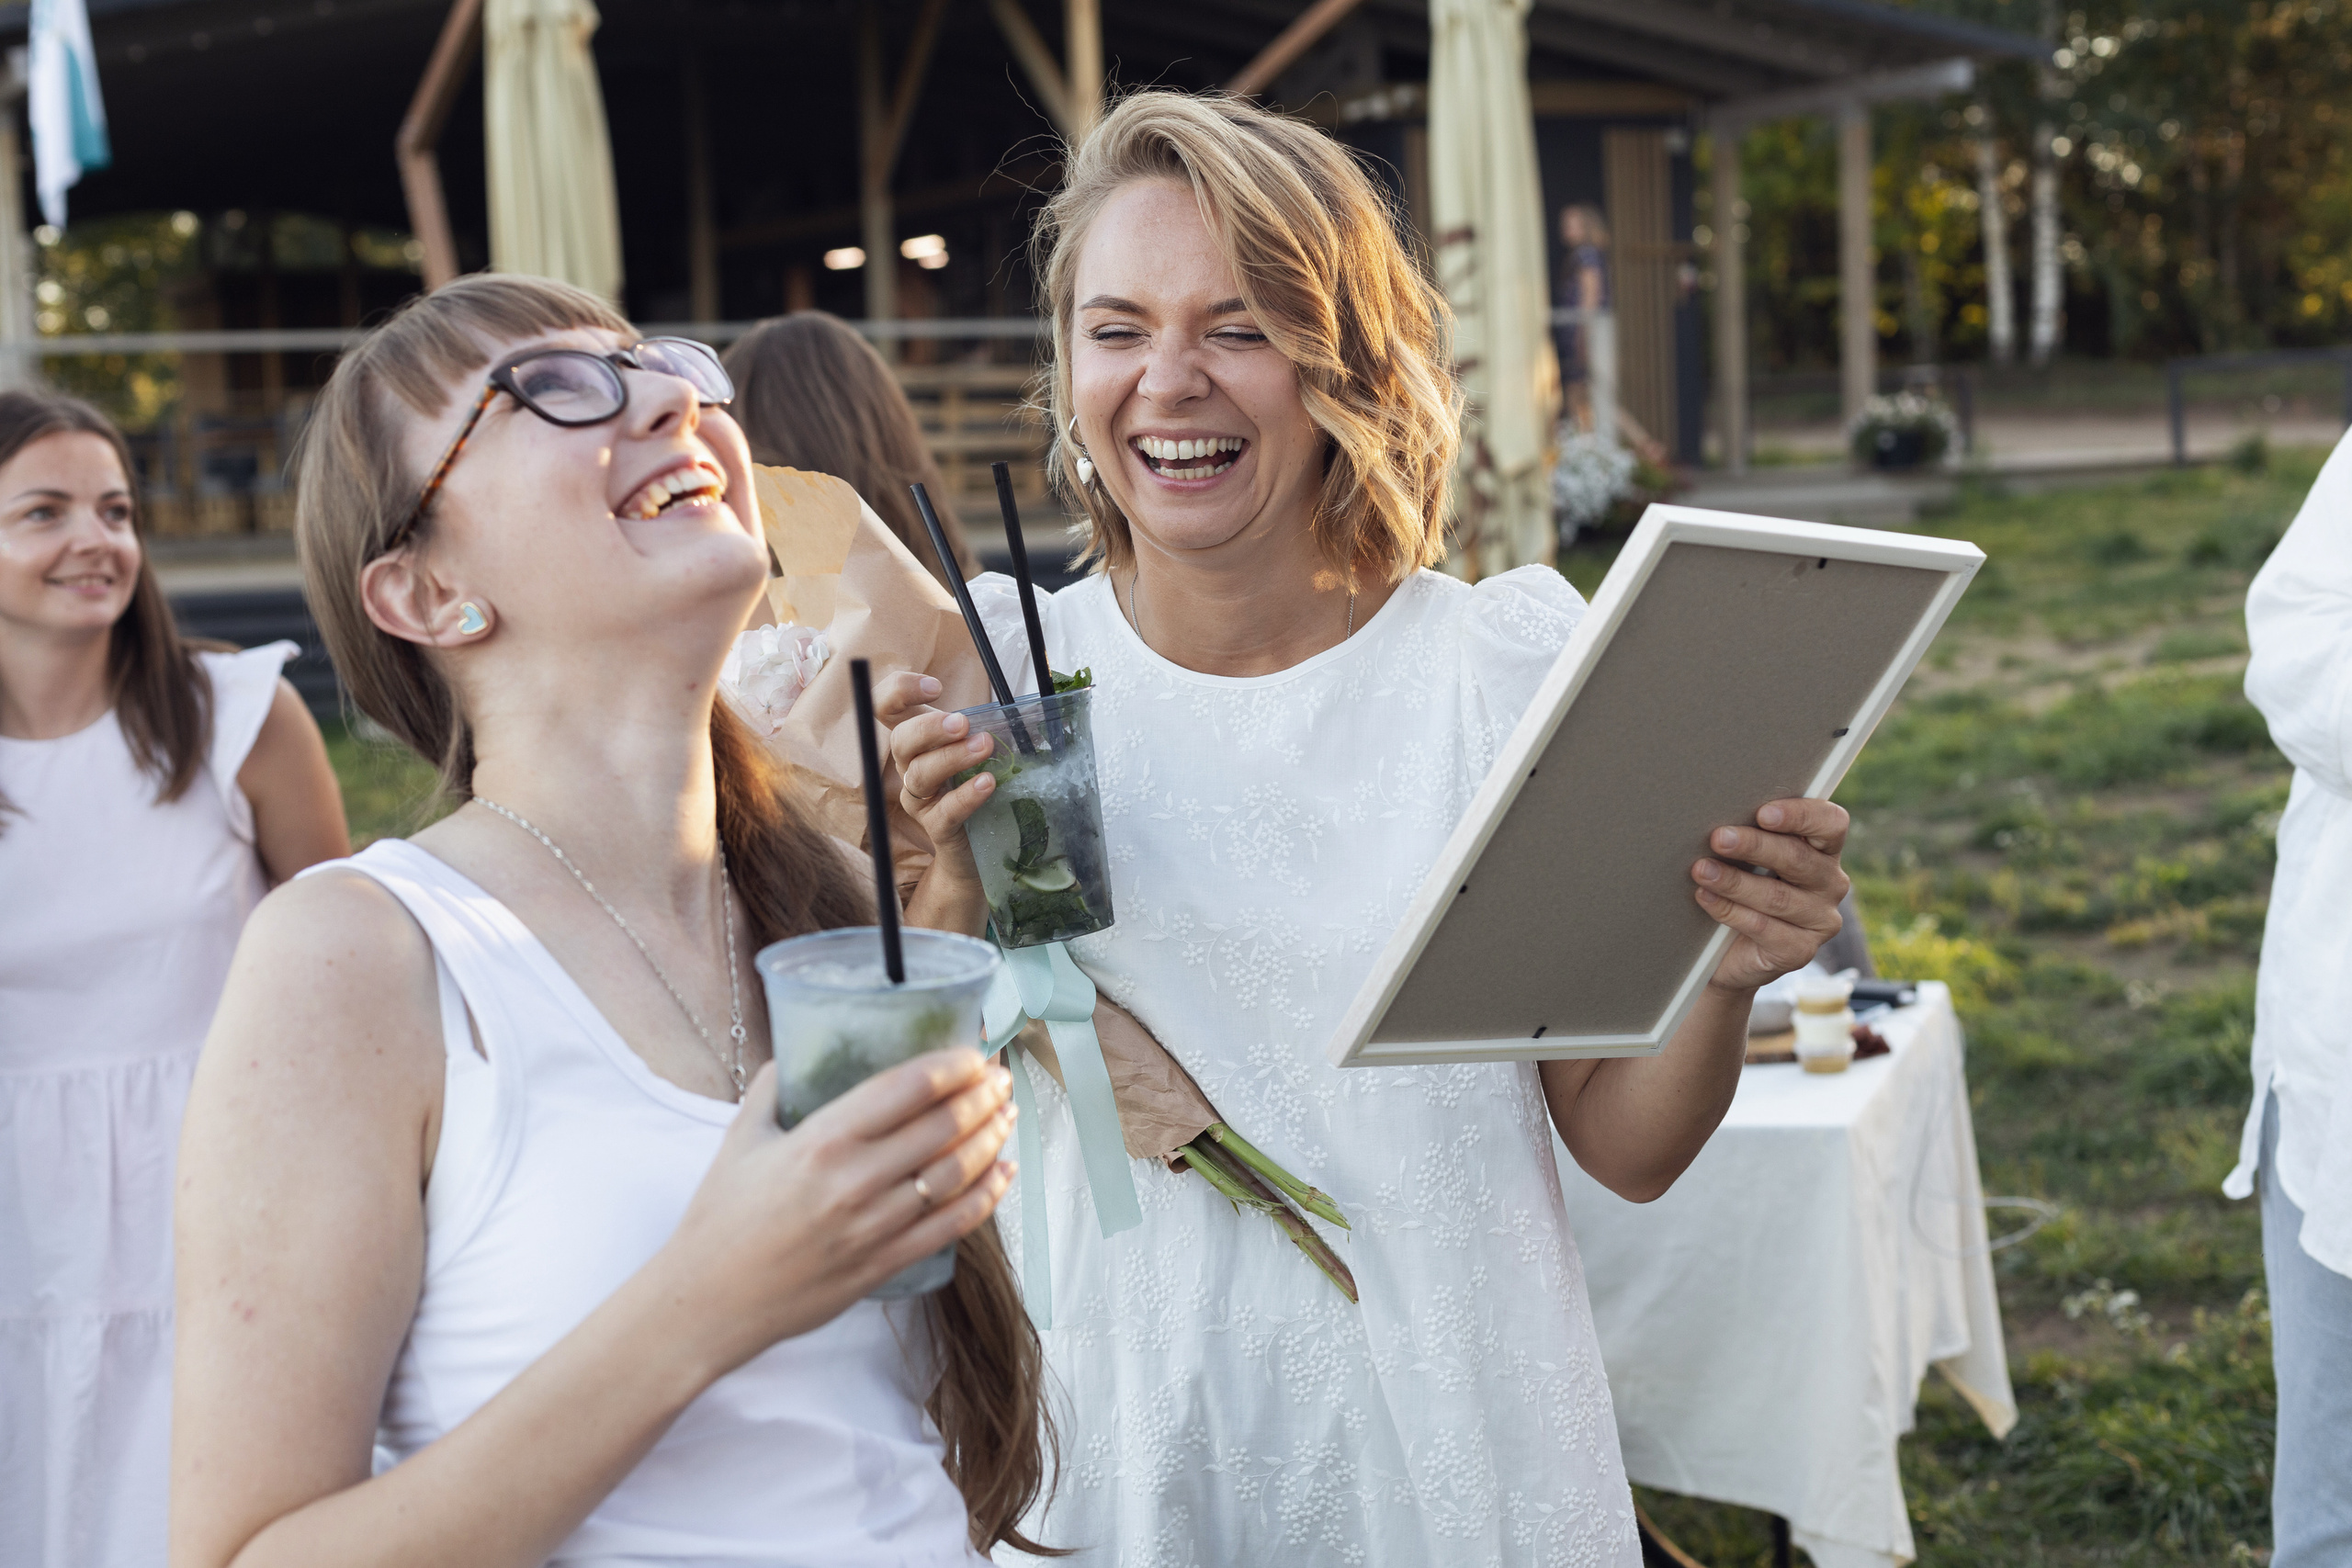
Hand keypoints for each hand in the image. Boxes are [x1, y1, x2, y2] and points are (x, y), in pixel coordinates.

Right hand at [662, 1050, 1016, 1378]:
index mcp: (821, 1140)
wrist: (704, 1304)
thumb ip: (772, 1088)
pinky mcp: (882, 1265)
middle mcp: (855, 1180)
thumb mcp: (739, 1139)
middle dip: (982, 1095)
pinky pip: (951, 1226)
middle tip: (1000, 1078)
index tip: (974, 1052)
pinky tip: (1004, 1173)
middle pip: (943, 1126)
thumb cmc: (718, 1220)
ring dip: (992, 1138)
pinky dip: (987, 1196)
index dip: (952, 1065)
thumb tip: (796, 1052)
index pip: (907, 1088)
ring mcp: (873, 1226)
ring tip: (1008, 1114)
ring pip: (956, 1173)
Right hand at [876, 667, 996, 861]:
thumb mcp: (971, 748)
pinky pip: (945, 812)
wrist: (975, 846)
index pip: (885, 708)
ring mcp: (921, 800)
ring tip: (984, 747)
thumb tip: (1006, 709)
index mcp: (914, 742)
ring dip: (951, 758)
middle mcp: (909, 768)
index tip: (935, 688)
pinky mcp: (938, 828)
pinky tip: (986, 783)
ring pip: (920, 776)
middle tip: (962, 723)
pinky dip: (965, 795)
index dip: (899, 691)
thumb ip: (977, 726)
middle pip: (899, 742)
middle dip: (928, 729)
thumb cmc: (972, 786)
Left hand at [1693, 798, 1851, 995]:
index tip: (1763, 813)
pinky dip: (1729, 911)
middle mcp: (1830, 884)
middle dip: (1754, 846)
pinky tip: (1705, 897)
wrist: (1729, 950)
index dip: (1801, 815)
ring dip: (1734, 881)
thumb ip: (1750, 833)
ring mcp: (1820, 920)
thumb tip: (1717, 812)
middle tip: (1719, 838)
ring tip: (1701, 870)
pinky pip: (1762, 927)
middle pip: (1798, 859)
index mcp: (1824, 850)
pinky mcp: (1800, 951)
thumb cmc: (1742, 887)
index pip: (1831, 824)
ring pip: (1776, 896)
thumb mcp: (1750, 857)